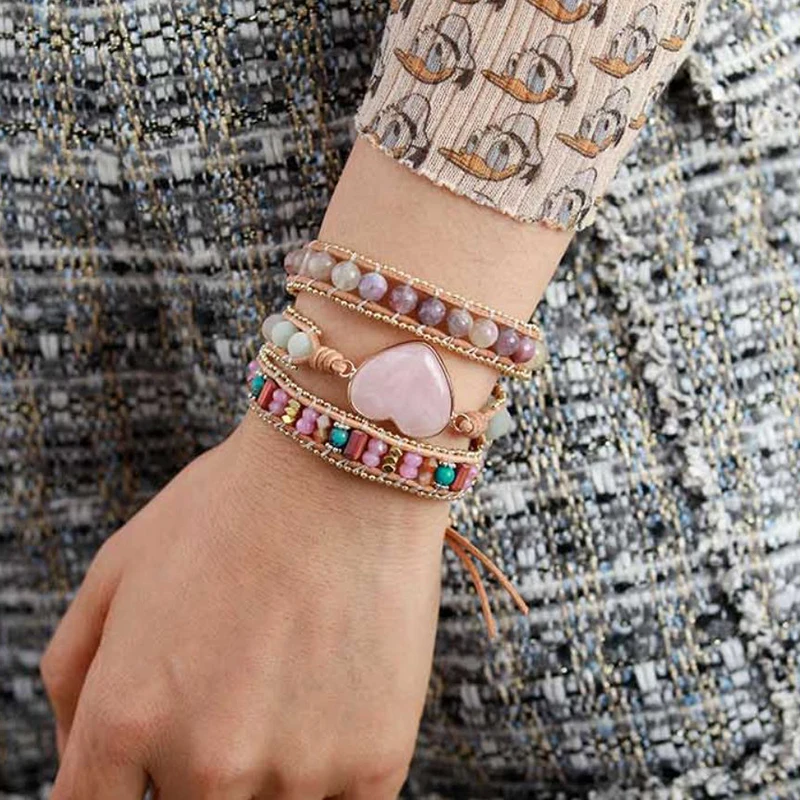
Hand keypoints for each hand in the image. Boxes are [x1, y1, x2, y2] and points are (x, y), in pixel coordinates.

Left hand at [41, 413, 447, 798]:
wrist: (347, 470)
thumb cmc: (232, 506)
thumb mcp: (119, 566)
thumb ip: (72, 674)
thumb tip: (76, 754)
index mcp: (126, 717)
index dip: (118, 790)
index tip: (148, 766)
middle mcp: (206, 762)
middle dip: (197, 768)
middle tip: (234, 694)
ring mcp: (297, 771)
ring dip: (270, 769)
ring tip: (290, 684)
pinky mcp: (374, 763)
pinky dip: (329, 770)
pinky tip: (334, 705)